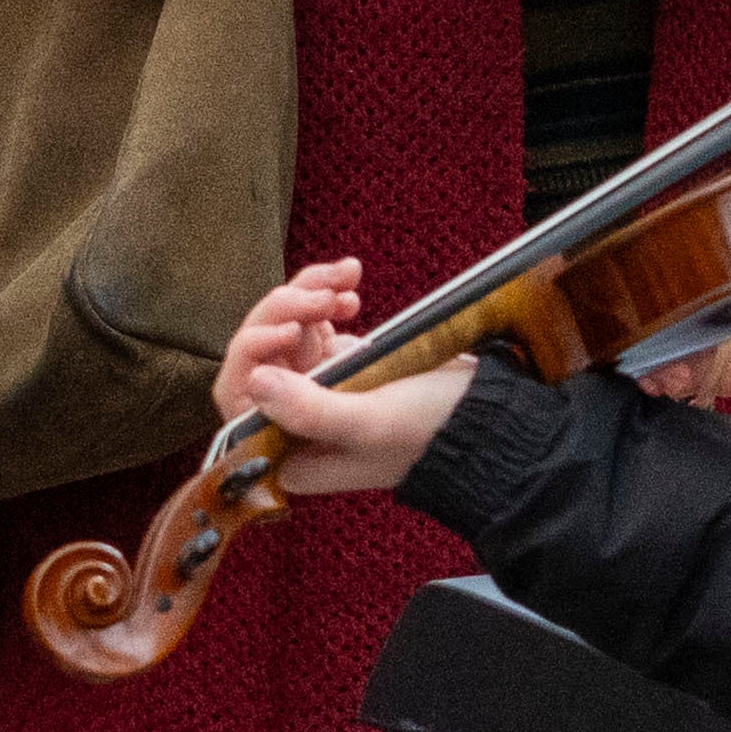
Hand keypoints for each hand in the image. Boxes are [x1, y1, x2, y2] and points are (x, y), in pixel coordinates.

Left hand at [212, 263, 477, 501]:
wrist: (489, 417)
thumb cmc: (432, 432)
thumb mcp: (371, 422)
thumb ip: (310, 410)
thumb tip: (254, 382)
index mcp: (293, 450)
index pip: (240, 399)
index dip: (253, 355)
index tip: (291, 330)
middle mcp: (297, 422)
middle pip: (261, 354)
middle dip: (287, 313)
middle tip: (325, 297)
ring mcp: (319, 388)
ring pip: (286, 328)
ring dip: (309, 295)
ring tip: (347, 281)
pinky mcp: (343, 362)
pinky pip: (315, 320)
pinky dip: (327, 294)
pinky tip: (352, 282)